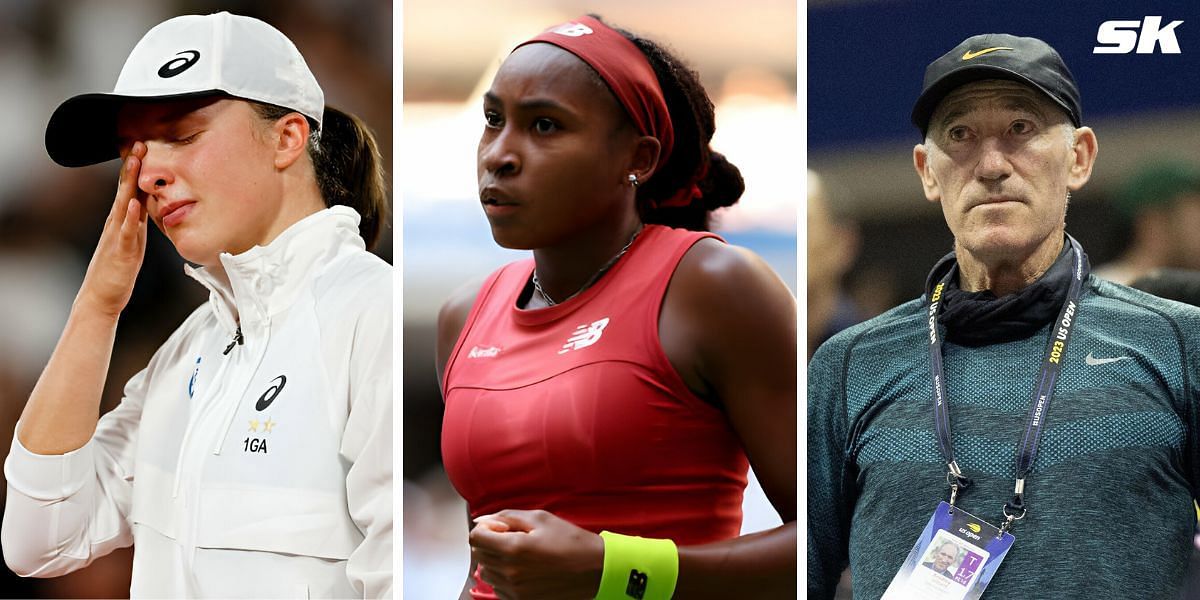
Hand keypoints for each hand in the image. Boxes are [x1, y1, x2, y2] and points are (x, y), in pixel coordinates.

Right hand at [75, 142, 148, 317]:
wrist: (101, 297)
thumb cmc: (118, 268)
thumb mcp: (131, 239)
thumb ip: (137, 222)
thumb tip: (147, 205)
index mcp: (121, 220)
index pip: (129, 189)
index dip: (136, 169)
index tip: (143, 147)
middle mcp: (117, 224)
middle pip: (125, 190)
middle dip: (133, 167)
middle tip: (140, 144)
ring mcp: (118, 236)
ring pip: (124, 205)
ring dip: (130, 183)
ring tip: (136, 163)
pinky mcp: (122, 252)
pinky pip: (126, 232)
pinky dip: (130, 217)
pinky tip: (134, 203)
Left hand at [469, 509, 603, 599]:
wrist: (596, 570)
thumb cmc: (571, 542)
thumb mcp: (541, 519)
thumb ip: (507, 517)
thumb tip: (482, 521)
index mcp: (514, 548)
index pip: (475, 538)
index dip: (485, 529)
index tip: (500, 528)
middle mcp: (510, 572)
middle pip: (479, 555)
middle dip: (491, 544)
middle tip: (514, 539)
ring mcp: (515, 591)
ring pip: (487, 573)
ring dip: (497, 562)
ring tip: (521, 556)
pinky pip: (499, 589)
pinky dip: (505, 578)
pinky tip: (525, 571)